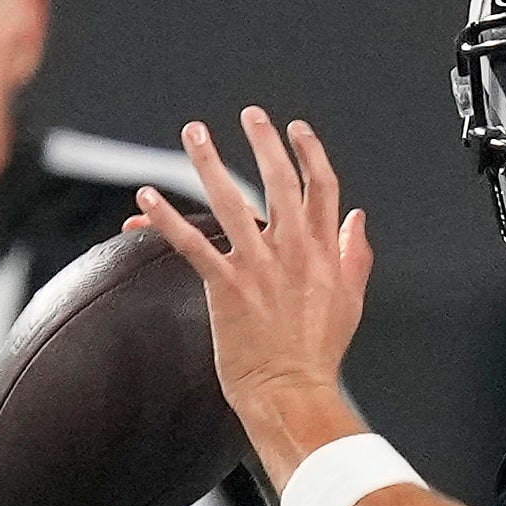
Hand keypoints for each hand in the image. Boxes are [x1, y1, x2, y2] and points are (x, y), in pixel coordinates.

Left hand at [132, 108, 371, 418]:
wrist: (293, 391)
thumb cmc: (318, 353)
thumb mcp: (352, 300)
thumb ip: (357, 255)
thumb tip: (359, 220)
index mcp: (326, 254)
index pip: (323, 189)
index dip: (310, 154)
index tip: (297, 130)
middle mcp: (294, 253)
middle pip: (280, 182)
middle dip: (265, 142)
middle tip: (251, 115)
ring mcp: (260, 267)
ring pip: (231, 201)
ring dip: (209, 163)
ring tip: (196, 134)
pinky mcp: (227, 286)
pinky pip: (192, 243)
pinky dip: (166, 219)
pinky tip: (147, 197)